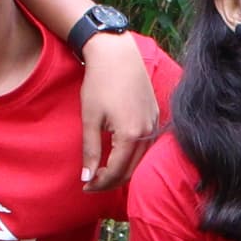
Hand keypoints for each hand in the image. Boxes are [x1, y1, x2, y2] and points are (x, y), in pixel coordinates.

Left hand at [79, 29, 159, 189]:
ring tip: (103, 173)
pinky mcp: (156, 117)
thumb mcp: (90, 119)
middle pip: (131, 171)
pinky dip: (133, 157)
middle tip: (92, 183)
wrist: (117, 54)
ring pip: (141, 161)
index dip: (99, 183)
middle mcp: (148, 133)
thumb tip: (87, 178)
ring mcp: (154, 125)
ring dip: (123, 171)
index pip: (116, 172)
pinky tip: (119, 156)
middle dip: (110, 181)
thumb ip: (90, 151)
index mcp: (130, 135)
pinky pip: (147, 147)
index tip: (85, 186)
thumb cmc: (100, 83)